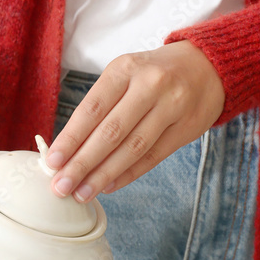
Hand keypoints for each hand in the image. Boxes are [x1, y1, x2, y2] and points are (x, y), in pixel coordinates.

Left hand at [46, 41, 224, 199]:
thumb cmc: (154, 73)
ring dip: (104, 175)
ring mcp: (172, 107)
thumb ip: (101, 106)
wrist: (208, 66)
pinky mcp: (187, 128)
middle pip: (111, 132)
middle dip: (83, 163)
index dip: (71, 138)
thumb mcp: (126, 73)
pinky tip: (110, 186)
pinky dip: (129, 174)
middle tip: (62, 186)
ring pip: (132, 148)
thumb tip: (69, 149)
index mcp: (125, 69)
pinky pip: (153, 157)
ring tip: (83, 193)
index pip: (92, 109)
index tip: (52, 161)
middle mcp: (150, 85)